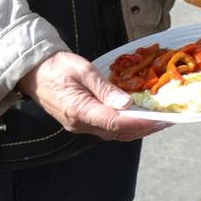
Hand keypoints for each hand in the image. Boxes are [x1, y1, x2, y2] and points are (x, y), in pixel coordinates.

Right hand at [18, 52, 165, 139]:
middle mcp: (79, 124)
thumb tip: (127, 104)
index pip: (115, 123)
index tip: (160, 120)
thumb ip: (105, 88)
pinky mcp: (80, 122)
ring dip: (136, 129)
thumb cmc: (58, 67)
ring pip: (112, 134)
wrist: (34, 72)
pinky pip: (106, 129)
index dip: (140, 123)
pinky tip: (138, 118)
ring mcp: (79, 126)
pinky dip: (125, 126)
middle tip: (167, 120)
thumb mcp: (83, 70)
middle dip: (144, 128)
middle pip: (117, 132)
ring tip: (158, 120)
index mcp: (79, 110)